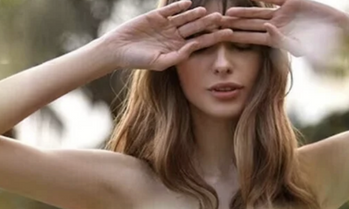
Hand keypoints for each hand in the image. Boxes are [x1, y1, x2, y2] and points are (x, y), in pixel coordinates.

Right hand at [102, 0, 234, 70]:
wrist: (119, 50)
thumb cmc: (139, 61)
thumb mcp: (160, 62)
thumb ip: (178, 56)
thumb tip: (193, 47)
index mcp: (179, 49)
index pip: (201, 42)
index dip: (215, 38)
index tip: (229, 34)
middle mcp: (175, 37)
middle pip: (196, 28)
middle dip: (209, 24)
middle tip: (223, 18)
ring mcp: (167, 26)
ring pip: (185, 18)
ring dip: (196, 14)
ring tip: (207, 11)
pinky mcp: (157, 16)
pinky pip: (171, 9)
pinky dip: (179, 5)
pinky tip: (189, 2)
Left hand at [220, 0, 344, 67]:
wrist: (335, 31)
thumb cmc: (319, 45)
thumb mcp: (299, 46)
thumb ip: (282, 40)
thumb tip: (267, 29)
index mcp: (276, 39)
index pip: (252, 38)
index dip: (238, 37)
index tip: (224, 38)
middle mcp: (276, 25)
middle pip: (251, 25)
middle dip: (235, 25)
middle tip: (218, 25)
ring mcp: (283, 13)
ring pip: (258, 12)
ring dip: (244, 12)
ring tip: (229, 13)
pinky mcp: (292, 1)